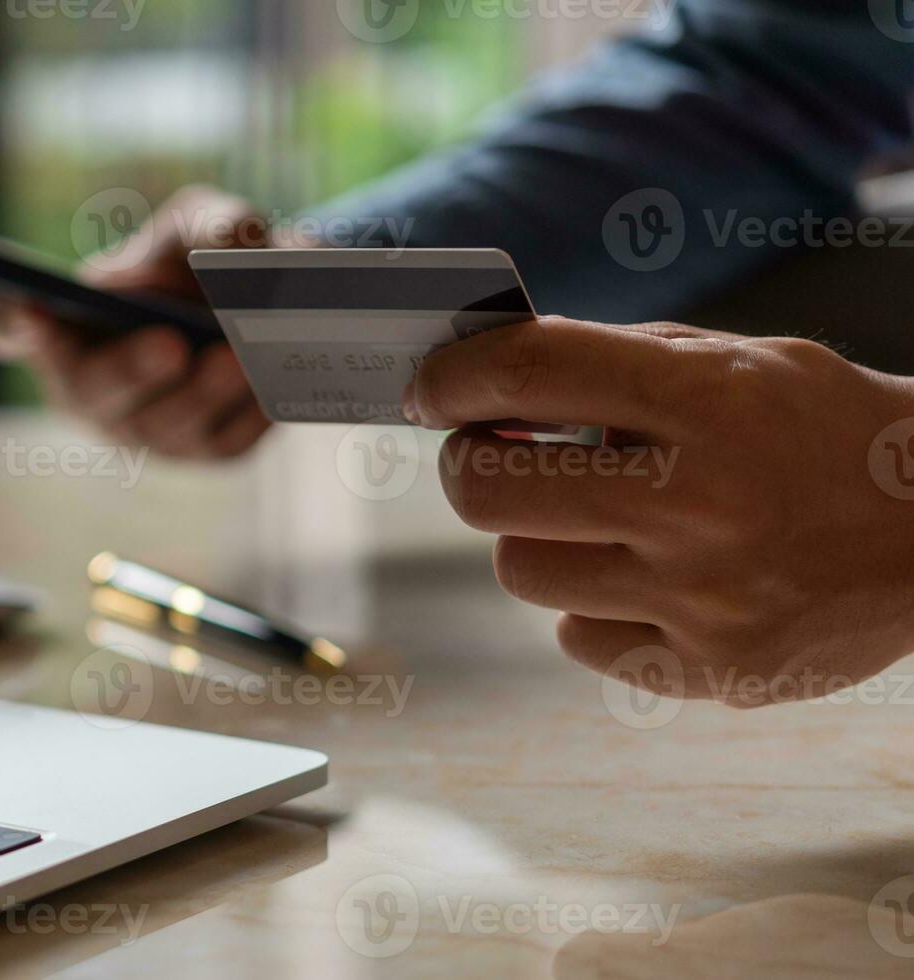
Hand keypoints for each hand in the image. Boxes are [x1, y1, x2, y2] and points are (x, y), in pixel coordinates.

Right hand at [0, 186, 271, 458]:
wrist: (267, 304)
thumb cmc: (203, 260)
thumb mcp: (201, 222)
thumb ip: (210, 223)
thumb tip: (235, 244)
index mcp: (62, 324)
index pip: (7, 328)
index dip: (11, 323)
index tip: (27, 308)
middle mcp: (90, 388)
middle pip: (92, 392)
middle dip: (131, 369)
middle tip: (168, 344)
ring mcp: (147, 430)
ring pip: (166, 428)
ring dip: (203, 395)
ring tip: (238, 359)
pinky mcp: (208, 450)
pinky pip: (226, 442)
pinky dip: (250, 413)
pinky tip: (273, 381)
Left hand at [405, 315, 913, 706]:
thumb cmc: (823, 432)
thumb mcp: (734, 364)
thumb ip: (613, 367)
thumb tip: (486, 385)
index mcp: (708, 403)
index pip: (528, 373)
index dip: (452, 378)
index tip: (427, 388)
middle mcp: (699, 504)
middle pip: (488, 492)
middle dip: (469, 466)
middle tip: (487, 454)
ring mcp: (702, 598)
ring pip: (522, 570)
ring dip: (536, 538)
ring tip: (595, 518)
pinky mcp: (709, 669)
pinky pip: (576, 637)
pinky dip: (591, 606)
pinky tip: (646, 579)